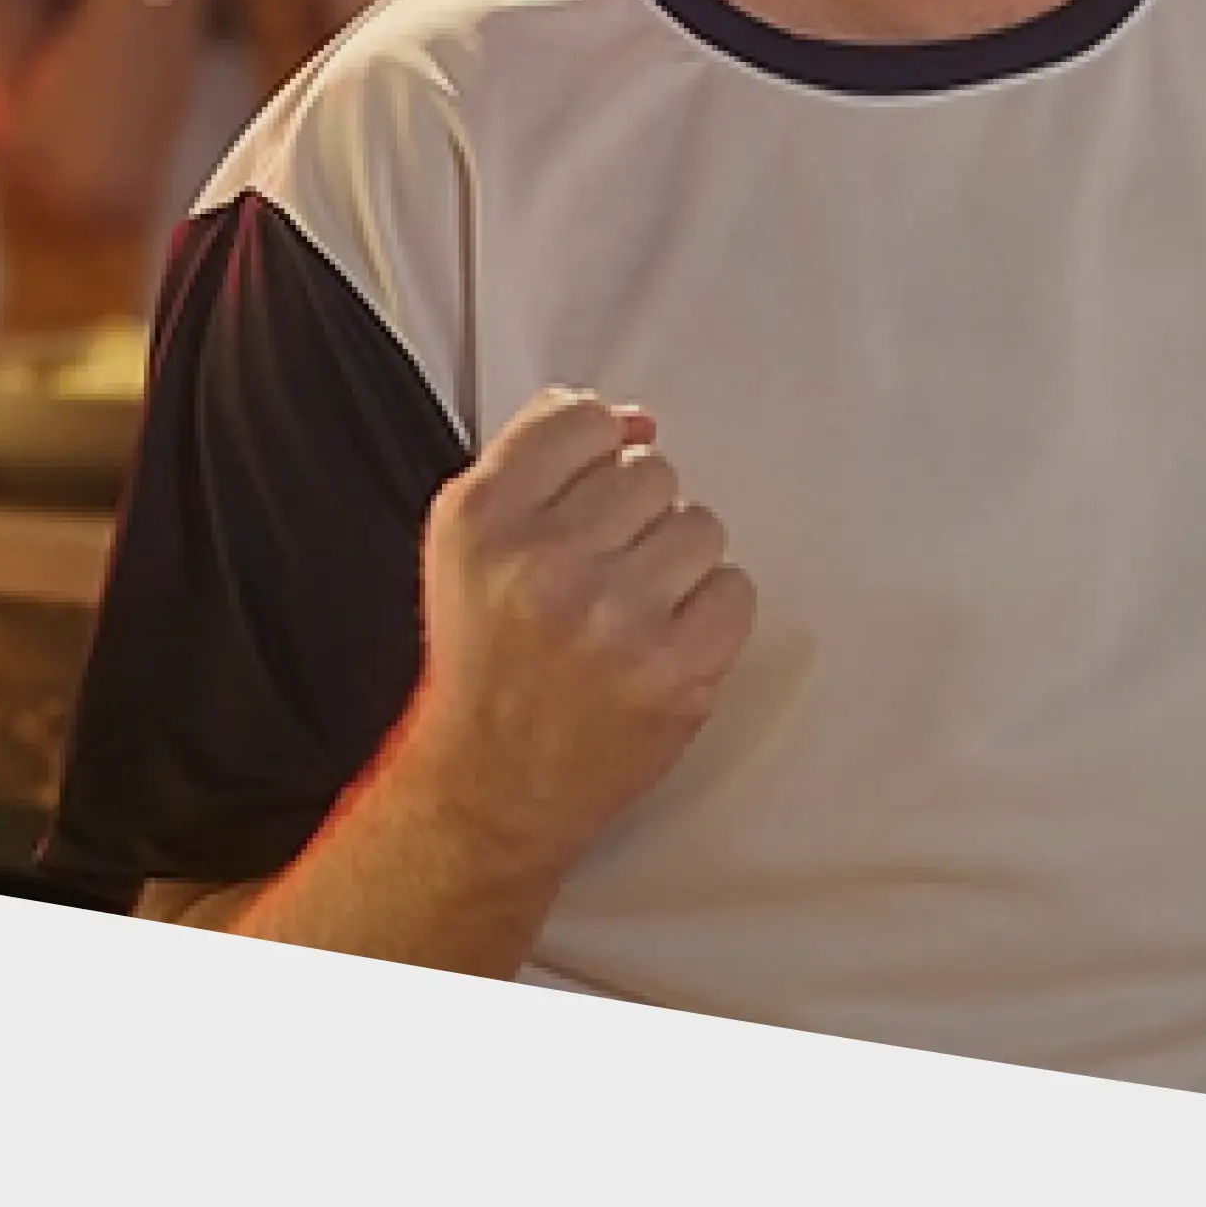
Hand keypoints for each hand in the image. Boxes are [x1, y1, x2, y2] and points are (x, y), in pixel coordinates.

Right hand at [404, 388, 758, 866]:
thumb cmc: (488, 659)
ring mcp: (614, 617)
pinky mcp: (674, 669)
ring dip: (677, 566)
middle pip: (651, 471)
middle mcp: (545, 560)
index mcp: (483, 517)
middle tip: (598, 580)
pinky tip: (662, 644)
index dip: (597, 457)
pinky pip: (735, 589)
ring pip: (700, 525)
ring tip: (629, 614)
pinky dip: (709, 616)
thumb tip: (637, 420)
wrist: (493, 787)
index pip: (584, 419)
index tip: (586, 502)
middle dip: (635, 519)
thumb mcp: (470, 542)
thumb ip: (540, 459)